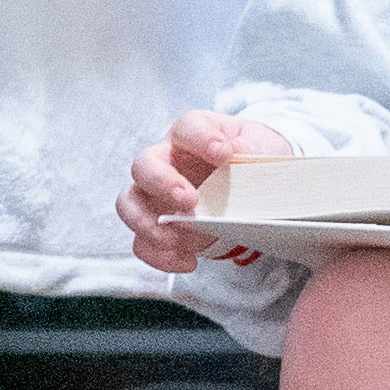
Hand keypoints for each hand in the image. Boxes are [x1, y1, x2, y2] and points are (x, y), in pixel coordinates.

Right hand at [116, 112, 293, 273]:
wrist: (252, 187)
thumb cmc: (251, 158)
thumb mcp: (260, 146)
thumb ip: (250, 148)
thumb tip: (238, 153)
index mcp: (191, 135)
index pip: (188, 129)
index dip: (201, 139)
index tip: (223, 154)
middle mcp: (166, 161)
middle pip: (144, 165)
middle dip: (162, 183)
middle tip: (189, 200)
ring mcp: (156, 195)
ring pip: (128, 204)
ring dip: (147, 223)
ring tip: (174, 238)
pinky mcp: (159, 227)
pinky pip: (143, 243)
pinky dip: (160, 255)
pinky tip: (187, 260)